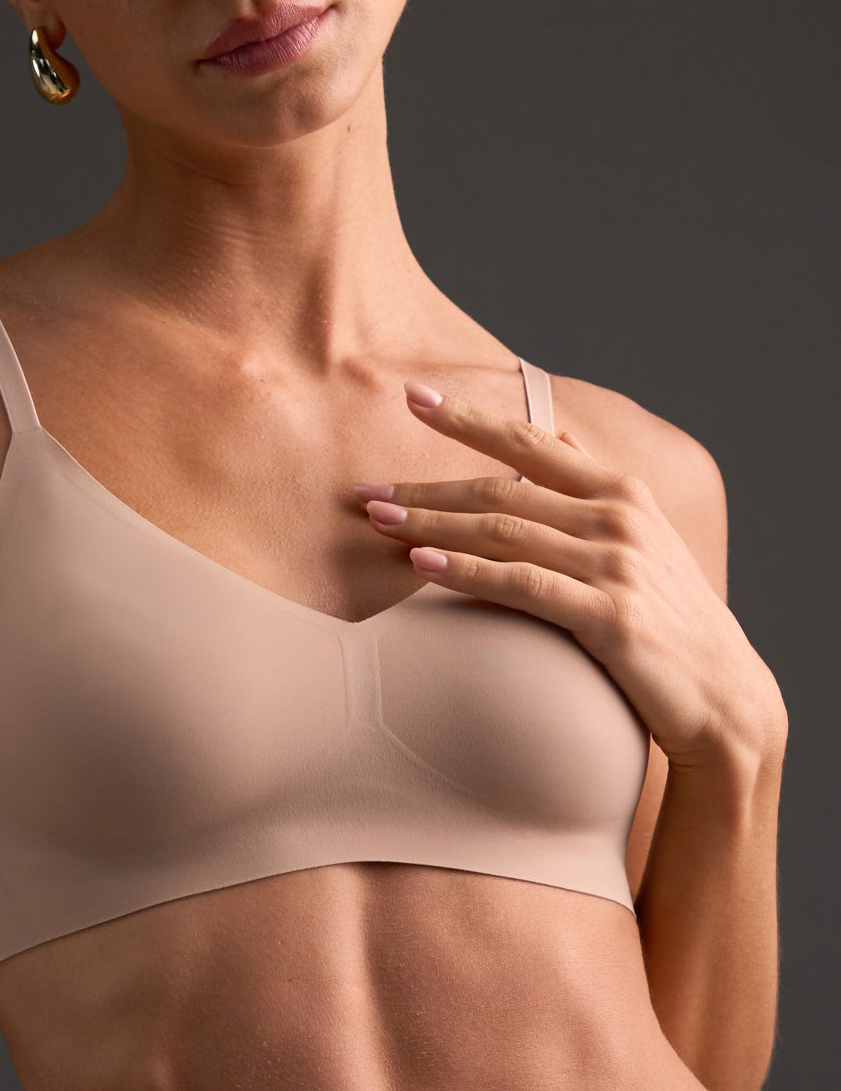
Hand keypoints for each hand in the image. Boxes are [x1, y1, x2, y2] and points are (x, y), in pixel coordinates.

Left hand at [351, 379, 784, 767]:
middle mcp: (618, 517)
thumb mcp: (640, 538)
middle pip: (502, 489)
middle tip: (367, 492)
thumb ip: (592, 488)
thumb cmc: (668, 617)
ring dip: (433, 526)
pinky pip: (522, 585)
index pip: (530, 441)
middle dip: (428, 489)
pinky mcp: (610, 616)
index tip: (412, 396)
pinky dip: (468, 572)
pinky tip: (424, 566)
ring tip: (380, 523)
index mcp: (621, 491)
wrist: (723, 694)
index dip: (469, 418)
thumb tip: (557, 434)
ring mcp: (616, 564)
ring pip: (504, 532)